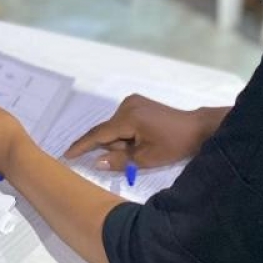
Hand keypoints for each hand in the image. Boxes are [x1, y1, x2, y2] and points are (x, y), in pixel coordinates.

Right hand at [64, 95, 229, 170]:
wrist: (196, 129)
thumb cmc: (174, 145)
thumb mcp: (146, 159)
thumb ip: (119, 160)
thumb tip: (95, 161)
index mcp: (128, 117)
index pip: (99, 134)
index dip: (82, 146)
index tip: (66, 155)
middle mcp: (126, 105)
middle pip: (108, 132)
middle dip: (114, 147)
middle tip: (136, 155)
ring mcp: (132, 101)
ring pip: (114, 128)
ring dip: (121, 141)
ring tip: (143, 147)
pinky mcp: (137, 102)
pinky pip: (122, 122)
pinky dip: (126, 133)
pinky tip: (142, 138)